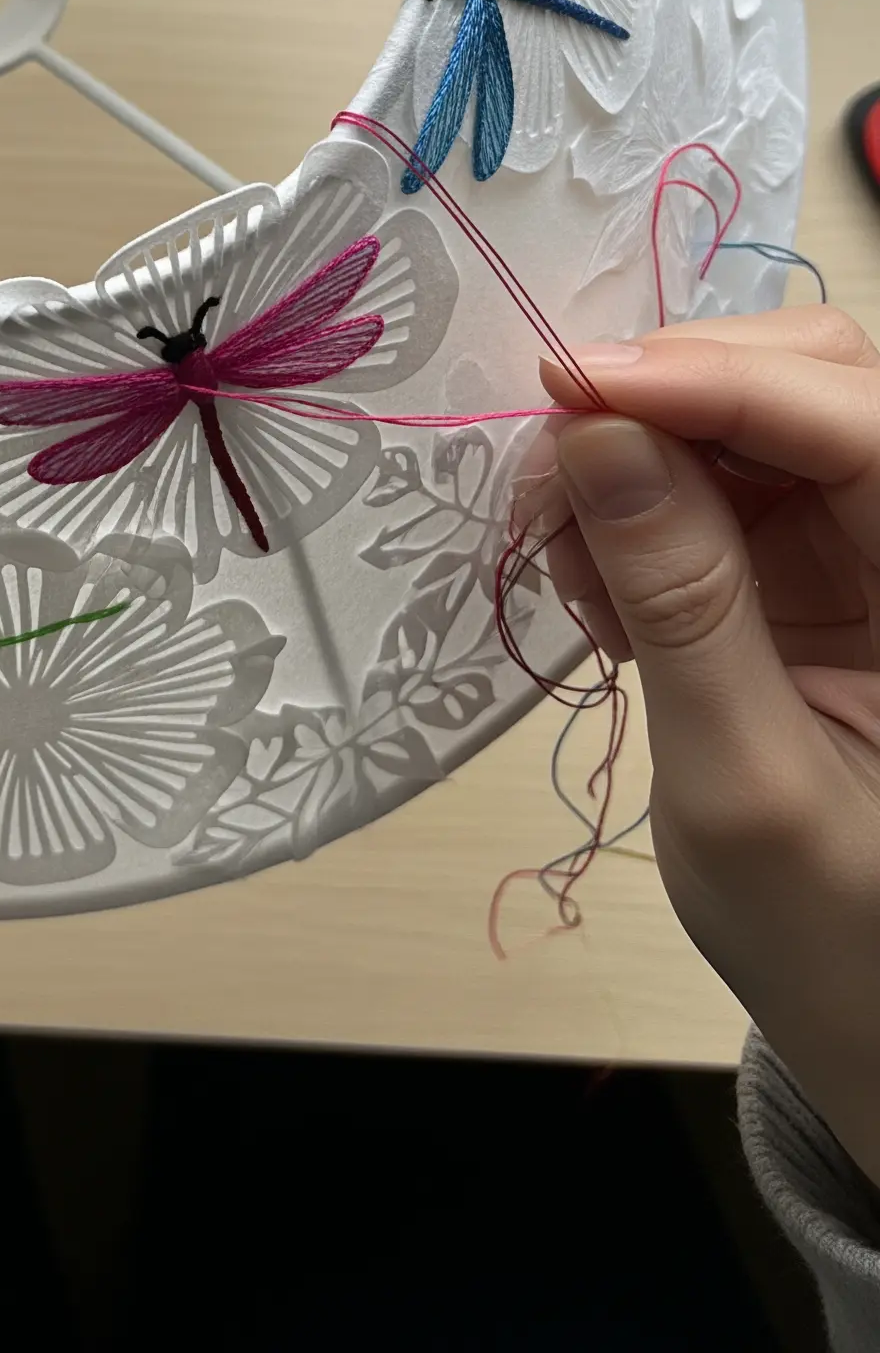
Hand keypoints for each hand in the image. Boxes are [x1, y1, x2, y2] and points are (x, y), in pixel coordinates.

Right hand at [525, 309, 879, 1184]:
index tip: (573, 385)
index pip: (861, 425)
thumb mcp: (743, 785)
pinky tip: (599, 580)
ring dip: (641, 447)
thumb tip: (597, 435)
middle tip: (553, 463)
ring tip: (570, 559)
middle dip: (674, 393)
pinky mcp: (816, 559)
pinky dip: (638, 497)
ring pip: (757, 409)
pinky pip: (721, 471)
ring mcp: (870, 545)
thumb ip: (682, 602)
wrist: (873, 1020)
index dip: (718, 380)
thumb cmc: (831, 938)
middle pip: (818, 381)